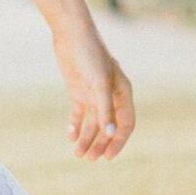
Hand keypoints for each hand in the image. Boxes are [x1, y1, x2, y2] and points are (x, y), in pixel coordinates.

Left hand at [52, 21, 134, 161]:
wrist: (72, 36)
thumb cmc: (91, 55)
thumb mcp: (99, 83)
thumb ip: (105, 109)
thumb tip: (111, 133)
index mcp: (122, 93)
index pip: (125, 124)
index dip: (118, 141)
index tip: (108, 157)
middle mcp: (110, 96)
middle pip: (108, 127)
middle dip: (100, 144)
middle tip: (89, 159)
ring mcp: (94, 94)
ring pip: (93, 123)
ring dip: (87, 139)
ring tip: (78, 154)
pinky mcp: (78, 91)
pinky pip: (79, 114)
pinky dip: (75, 126)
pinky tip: (70, 137)